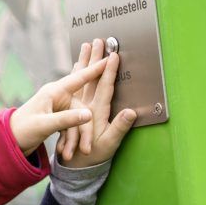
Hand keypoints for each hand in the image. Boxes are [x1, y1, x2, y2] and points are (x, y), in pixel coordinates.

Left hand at [8, 56, 109, 153]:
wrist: (8, 142)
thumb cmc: (21, 130)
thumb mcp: (43, 125)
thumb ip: (66, 119)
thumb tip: (89, 115)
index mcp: (54, 91)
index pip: (79, 78)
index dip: (96, 69)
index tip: (111, 57)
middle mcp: (58, 96)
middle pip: (83, 109)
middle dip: (85, 131)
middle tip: (86, 150)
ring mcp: (59, 107)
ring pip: (79, 121)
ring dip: (75, 139)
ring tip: (69, 156)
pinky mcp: (59, 117)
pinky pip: (72, 126)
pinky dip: (70, 139)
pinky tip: (65, 152)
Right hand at [56, 50, 135, 167]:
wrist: (81, 164)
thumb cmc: (96, 155)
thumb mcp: (110, 143)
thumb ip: (120, 128)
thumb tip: (132, 113)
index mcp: (100, 111)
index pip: (107, 87)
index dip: (110, 71)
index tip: (113, 55)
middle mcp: (92, 105)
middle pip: (95, 77)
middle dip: (97, 58)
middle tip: (99, 40)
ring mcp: (83, 107)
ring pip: (84, 79)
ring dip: (84, 62)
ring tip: (85, 46)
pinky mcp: (75, 111)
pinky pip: (75, 88)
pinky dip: (74, 75)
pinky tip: (73, 66)